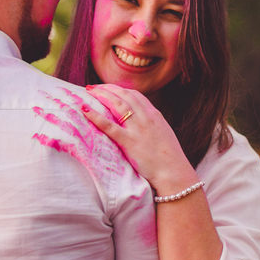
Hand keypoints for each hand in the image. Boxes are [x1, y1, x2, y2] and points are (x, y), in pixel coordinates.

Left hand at [80, 84, 198, 196]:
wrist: (174, 172)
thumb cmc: (170, 158)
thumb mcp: (163, 134)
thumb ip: (152, 125)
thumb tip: (142, 124)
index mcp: (154, 115)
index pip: (135, 95)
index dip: (119, 89)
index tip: (108, 88)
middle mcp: (146, 117)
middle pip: (123, 95)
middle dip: (106, 88)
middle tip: (92, 87)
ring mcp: (137, 128)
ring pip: (116, 104)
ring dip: (101, 95)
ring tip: (88, 91)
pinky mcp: (129, 141)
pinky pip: (109, 126)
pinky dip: (95, 116)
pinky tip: (85, 110)